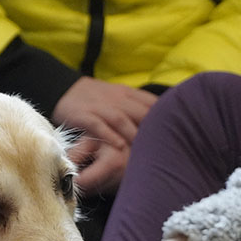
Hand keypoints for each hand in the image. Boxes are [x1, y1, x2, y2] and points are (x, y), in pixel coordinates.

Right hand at [53, 77, 156, 192]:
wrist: (65, 90)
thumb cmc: (97, 98)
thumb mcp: (120, 96)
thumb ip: (139, 105)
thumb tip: (163, 118)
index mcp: (127, 94)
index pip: (151, 103)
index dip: (164, 117)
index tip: (175, 132)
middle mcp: (116, 99)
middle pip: (140, 112)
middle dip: (152, 129)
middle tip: (163, 147)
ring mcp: (100, 107)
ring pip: (121, 119)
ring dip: (133, 134)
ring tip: (143, 150)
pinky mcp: (84, 115)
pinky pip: (98, 125)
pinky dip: (108, 135)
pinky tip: (118, 147)